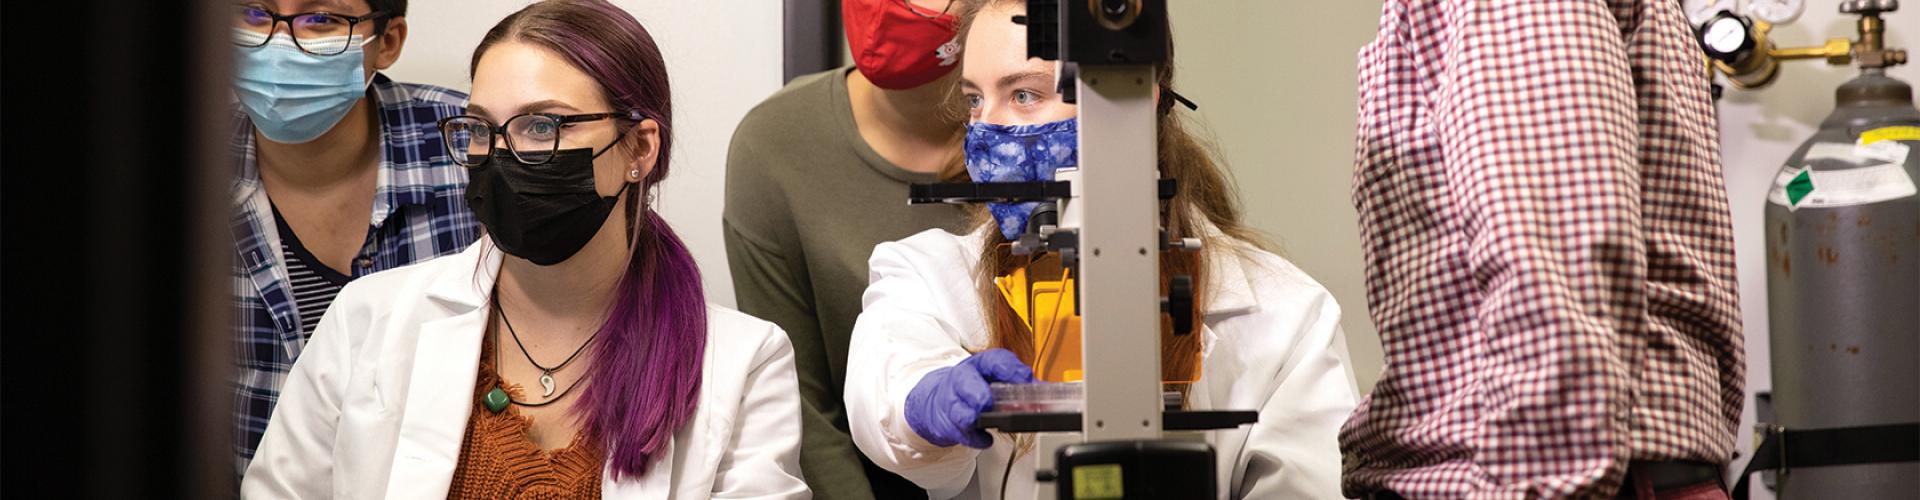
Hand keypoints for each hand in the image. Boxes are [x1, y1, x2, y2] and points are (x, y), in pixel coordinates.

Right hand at [904, 348, 1034, 448]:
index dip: (1010, 369)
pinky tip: (985, 438)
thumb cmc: (974, 387)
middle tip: (992, 402)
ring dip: (974, 417)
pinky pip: (964, 434)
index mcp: (980, 365)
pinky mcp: (950, 424)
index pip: (994, 360)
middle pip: (967, 383)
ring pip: (961, 411)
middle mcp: (964, 380)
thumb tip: (1047, 391)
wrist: (942, 401)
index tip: (1026, 378)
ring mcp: (954, 402)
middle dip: (980, 394)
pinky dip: (977, 438)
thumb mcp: (994, 377)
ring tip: (989, 423)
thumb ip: (1020, 383)